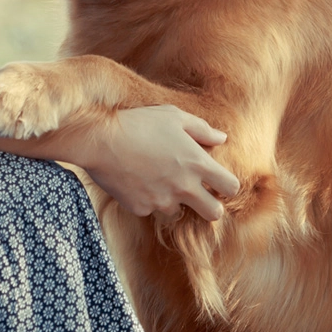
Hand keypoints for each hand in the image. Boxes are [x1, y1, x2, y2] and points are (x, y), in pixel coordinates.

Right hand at [71, 105, 239, 220]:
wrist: (100, 140)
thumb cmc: (139, 123)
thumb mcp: (173, 117)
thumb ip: (202, 130)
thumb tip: (222, 138)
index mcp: (196, 163)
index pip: (230, 187)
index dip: (228, 186)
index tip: (219, 182)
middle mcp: (184, 186)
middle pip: (214, 214)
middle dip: (211, 207)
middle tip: (200, 196)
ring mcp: (162, 200)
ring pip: (179, 212)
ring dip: (174, 200)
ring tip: (157, 178)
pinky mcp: (141, 208)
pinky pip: (151, 209)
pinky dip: (148, 198)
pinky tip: (137, 180)